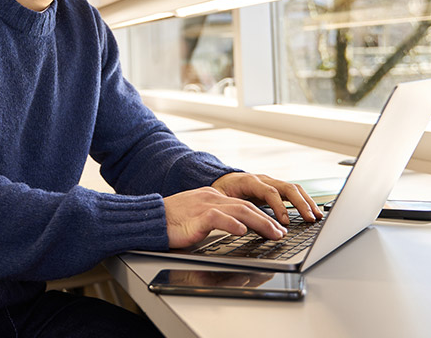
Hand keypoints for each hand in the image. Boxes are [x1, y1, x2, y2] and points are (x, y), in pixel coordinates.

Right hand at [162, 186, 286, 247]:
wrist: (150, 218)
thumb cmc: (171, 221)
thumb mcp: (198, 216)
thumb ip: (216, 219)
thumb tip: (237, 229)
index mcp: (213, 197)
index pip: (243, 204)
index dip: (262, 216)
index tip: (275, 227)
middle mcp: (212, 198)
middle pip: (246, 206)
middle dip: (267, 220)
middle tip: (280, 233)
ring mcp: (205, 206)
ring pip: (239, 211)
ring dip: (260, 223)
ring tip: (272, 233)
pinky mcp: (196, 217)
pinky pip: (218, 218)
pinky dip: (232, 224)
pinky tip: (242, 231)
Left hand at [210, 172, 323, 226]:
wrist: (222, 178)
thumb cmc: (221, 190)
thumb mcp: (220, 198)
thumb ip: (228, 208)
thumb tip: (233, 222)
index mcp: (249, 181)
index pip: (269, 192)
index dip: (279, 207)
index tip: (285, 222)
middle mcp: (264, 180)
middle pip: (287, 188)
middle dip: (301, 204)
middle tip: (310, 219)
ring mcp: (272, 182)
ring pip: (294, 189)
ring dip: (307, 202)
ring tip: (317, 217)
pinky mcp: (277, 188)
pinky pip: (294, 192)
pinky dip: (305, 201)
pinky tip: (312, 213)